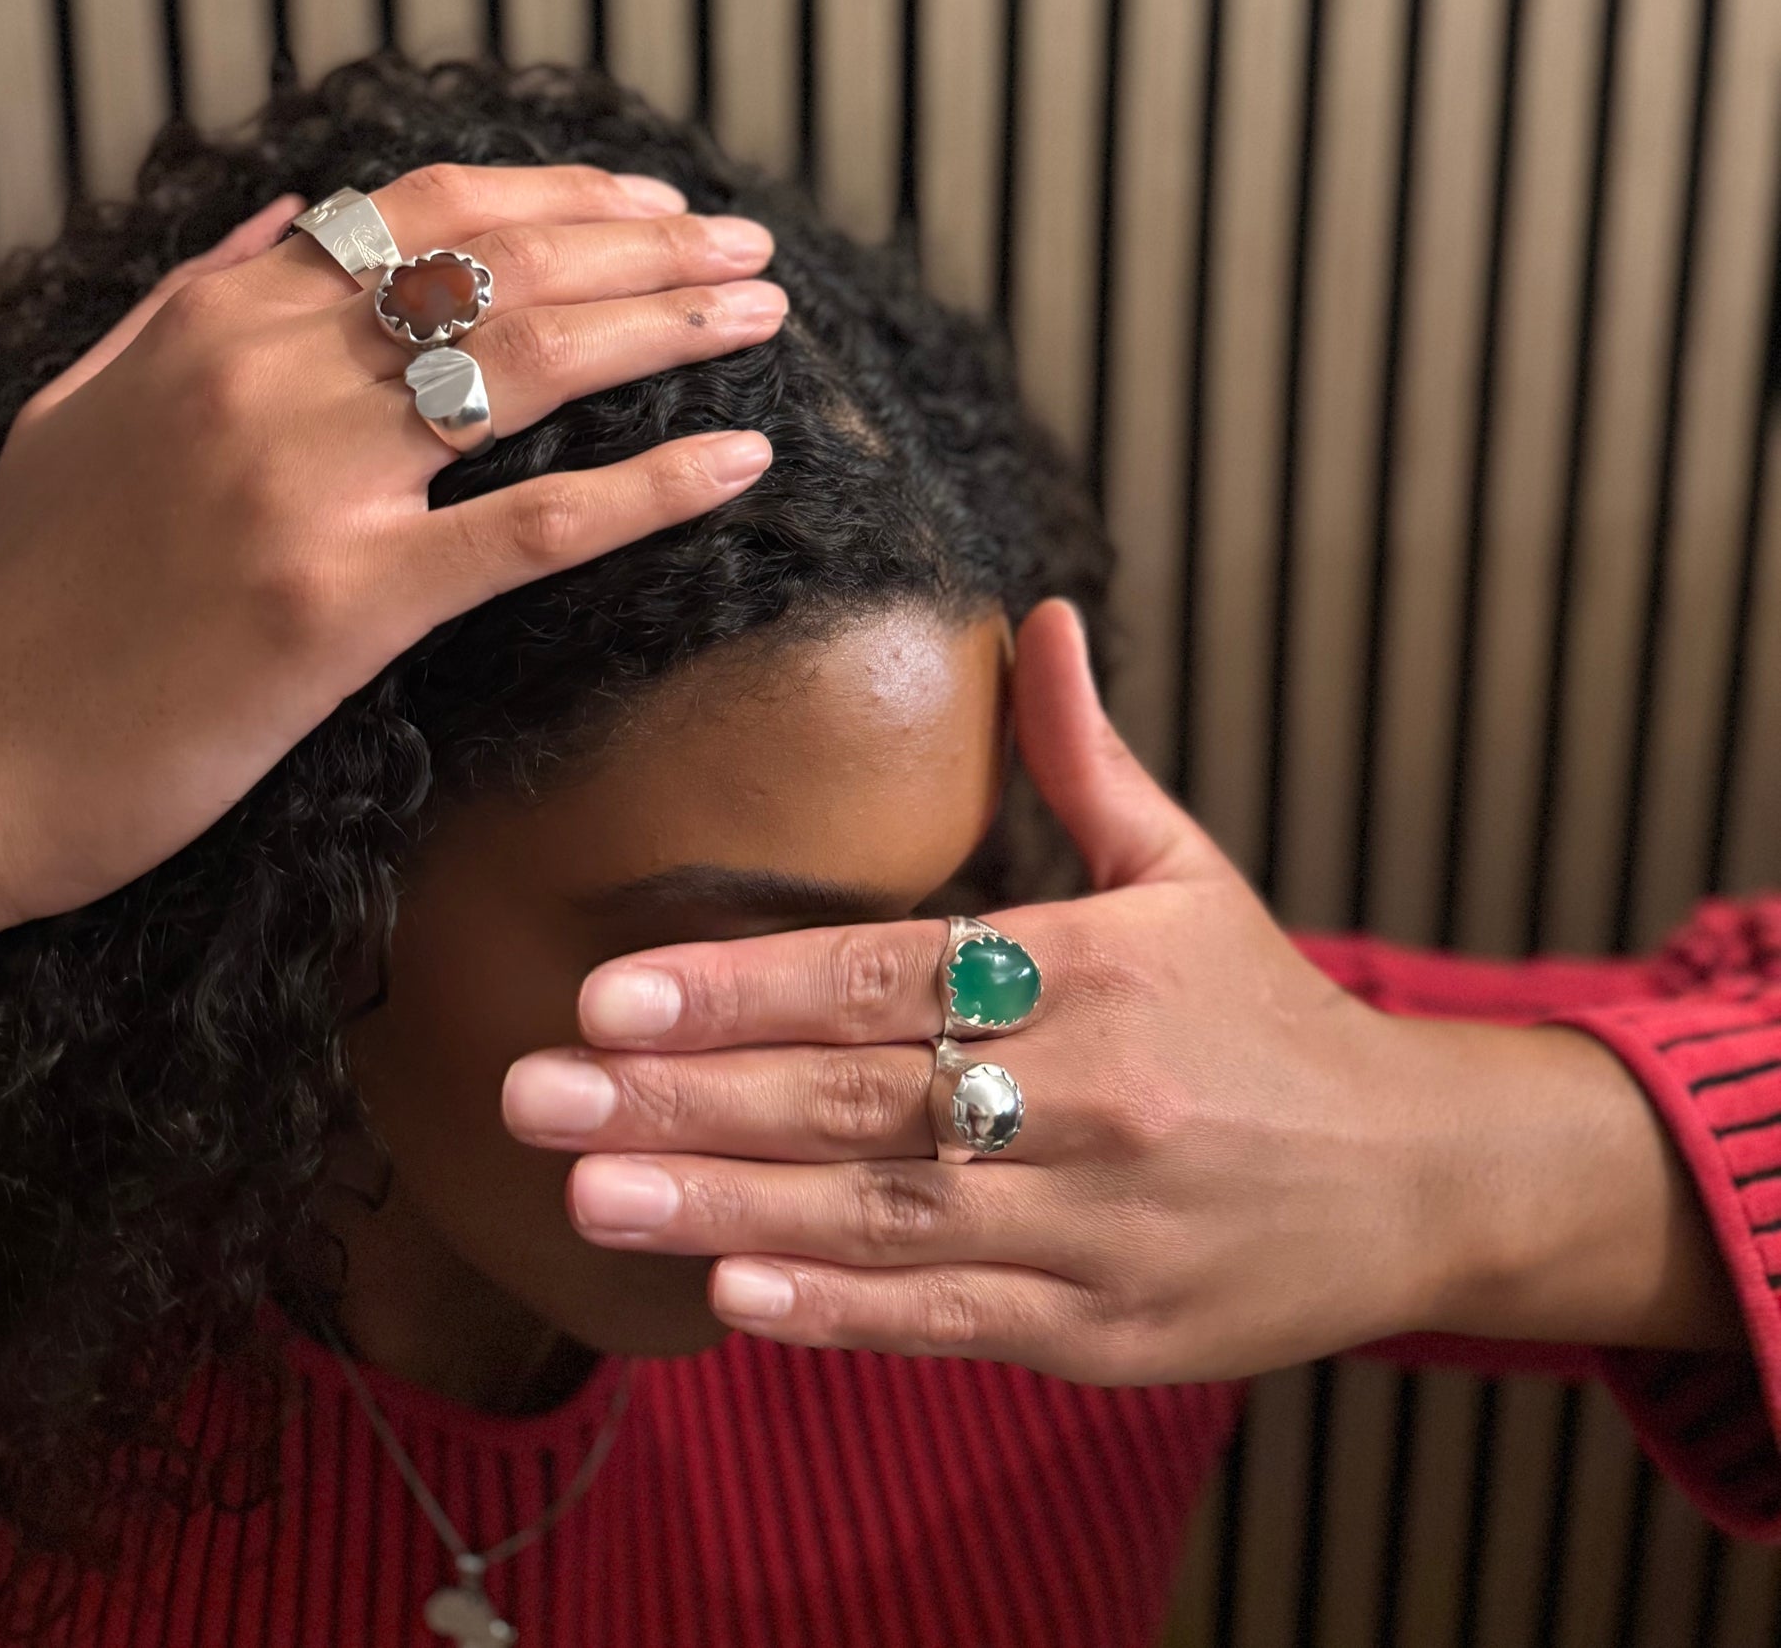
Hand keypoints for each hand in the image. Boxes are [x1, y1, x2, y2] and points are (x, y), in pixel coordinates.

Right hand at [0, 162, 783, 1003]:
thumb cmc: (26, 591)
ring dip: (673, 324)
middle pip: (506, 268)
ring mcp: (308, 486)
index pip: (424, 210)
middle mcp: (269, 374)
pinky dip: (651, 487)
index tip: (653, 205)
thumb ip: (188, 292)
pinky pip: (530, 527)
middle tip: (749, 249)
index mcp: (215, 316)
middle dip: (650, 246)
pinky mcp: (341, 607)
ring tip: (764, 310)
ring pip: (534, 362)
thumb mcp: (82, 400)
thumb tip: (291, 209)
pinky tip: (739, 457)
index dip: (561, 194)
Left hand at [502, 602, 1739, 1378]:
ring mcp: (1100, 1229)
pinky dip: (840, 1318)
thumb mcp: (1187, 868)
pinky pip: (952, 1321)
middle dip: (685, 1096)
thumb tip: (1034, 618)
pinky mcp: (1106, 1334)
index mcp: (1102, 970)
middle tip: (534, 1091)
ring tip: (588, 1191)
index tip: (610, 987)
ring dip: (724, 1207)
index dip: (745, 986)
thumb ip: (1085, 757)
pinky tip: (727, 1299)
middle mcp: (1096, 1100)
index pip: (890, 974)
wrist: (1418, 1179)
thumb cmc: (1266, 1014)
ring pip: (885, 1221)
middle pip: (861, 1099)